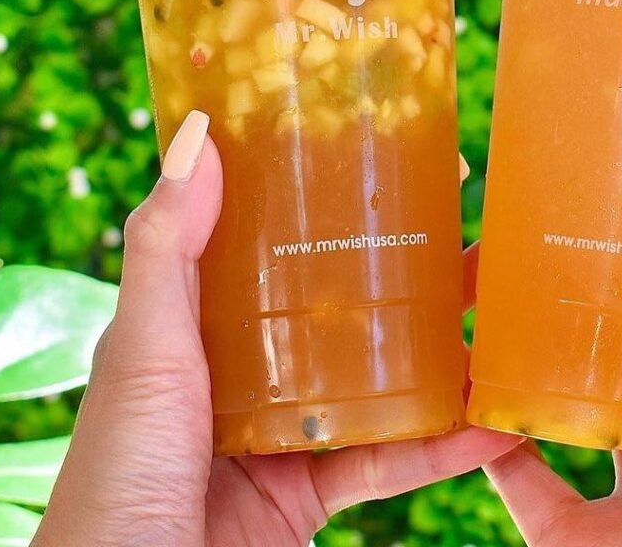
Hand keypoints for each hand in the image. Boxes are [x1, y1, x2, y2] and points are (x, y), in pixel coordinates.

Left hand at [32, 111, 520, 546]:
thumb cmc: (120, 473)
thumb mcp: (145, 347)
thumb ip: (167, 246)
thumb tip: (197, 130)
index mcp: (209, 323)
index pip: (281, 242)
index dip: (337, 200)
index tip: (397, 159)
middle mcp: (254, 370)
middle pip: (346, 307)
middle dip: (413, 273)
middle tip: (473, 233)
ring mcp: (289, 430)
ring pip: (383, 380)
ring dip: (444, 353)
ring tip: (501, 315)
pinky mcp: (318, 491)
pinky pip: (394, 460)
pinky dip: (446, 445)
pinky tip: (496, 422)